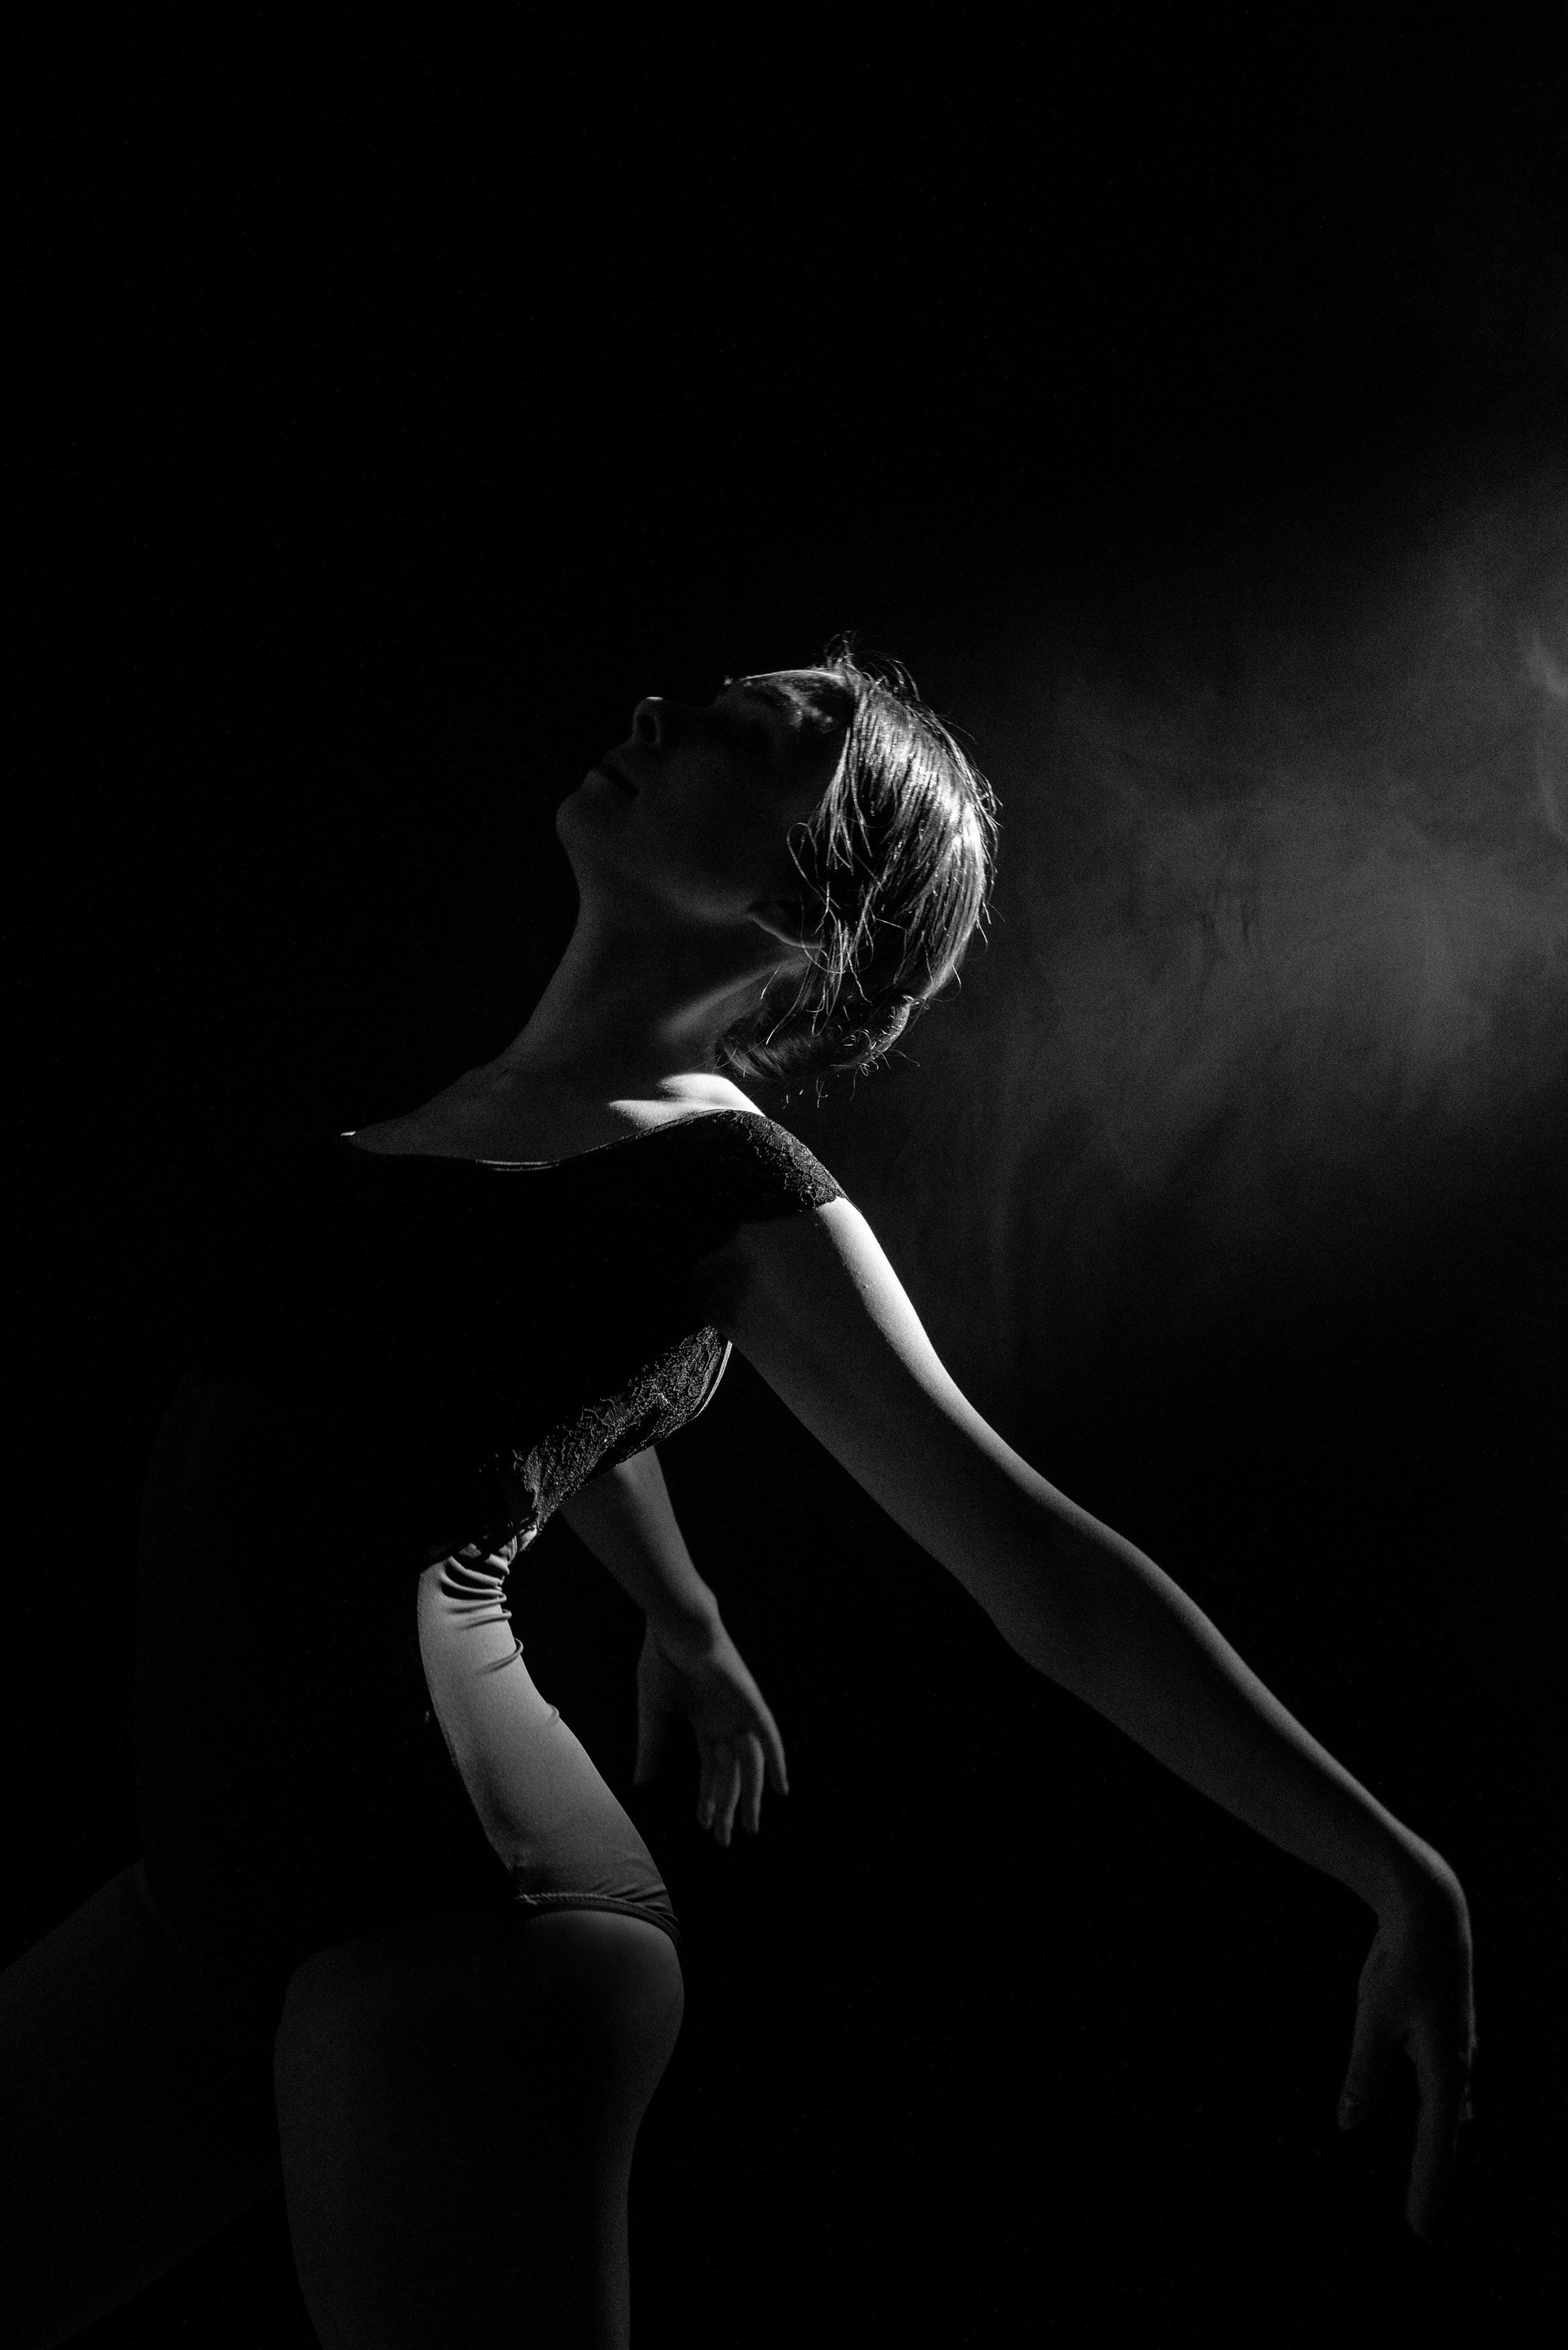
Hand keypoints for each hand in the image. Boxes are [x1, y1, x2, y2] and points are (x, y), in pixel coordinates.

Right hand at [633, 1615, 788, 1846]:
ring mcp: (740, 1712)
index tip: (704, 1824)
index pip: (711, 1768)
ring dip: (747, 1795)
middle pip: (731, 1772)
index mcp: (704, 1720)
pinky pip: (769, 1736)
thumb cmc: (662, 1660)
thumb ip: (652, 1747)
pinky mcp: (750, 1702)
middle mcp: (726, 1720)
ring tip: (746, 1827)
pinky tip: (781, 1789)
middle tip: (725, 1839)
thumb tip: (641, 1783)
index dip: (708, 1796)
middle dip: (727, 1805)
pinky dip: (776, 1761)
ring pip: (749, 1763)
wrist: (675, 1627)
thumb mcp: (652, 1713)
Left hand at [1338, 1850, 1476, 2238]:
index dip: (1426, 2189)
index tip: (1420, 2232)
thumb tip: (1350, 2124)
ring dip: (1440, 2145)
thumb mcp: (1373, 2017)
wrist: (1432, 1910)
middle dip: (1433, 2178)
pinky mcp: (1451, 2029)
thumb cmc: (1401, 1962)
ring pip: (1450, 2108)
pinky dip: (1447, 2108)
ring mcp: (1458, 2047)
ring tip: (1433, 2181)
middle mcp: (1458, 2064)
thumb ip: (1363, 2074)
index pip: (1433, 2145)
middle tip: (1423, 2229)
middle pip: (1444, 2136)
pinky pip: (1451, 2082)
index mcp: (1443, 2069)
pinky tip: (1460, 2117)